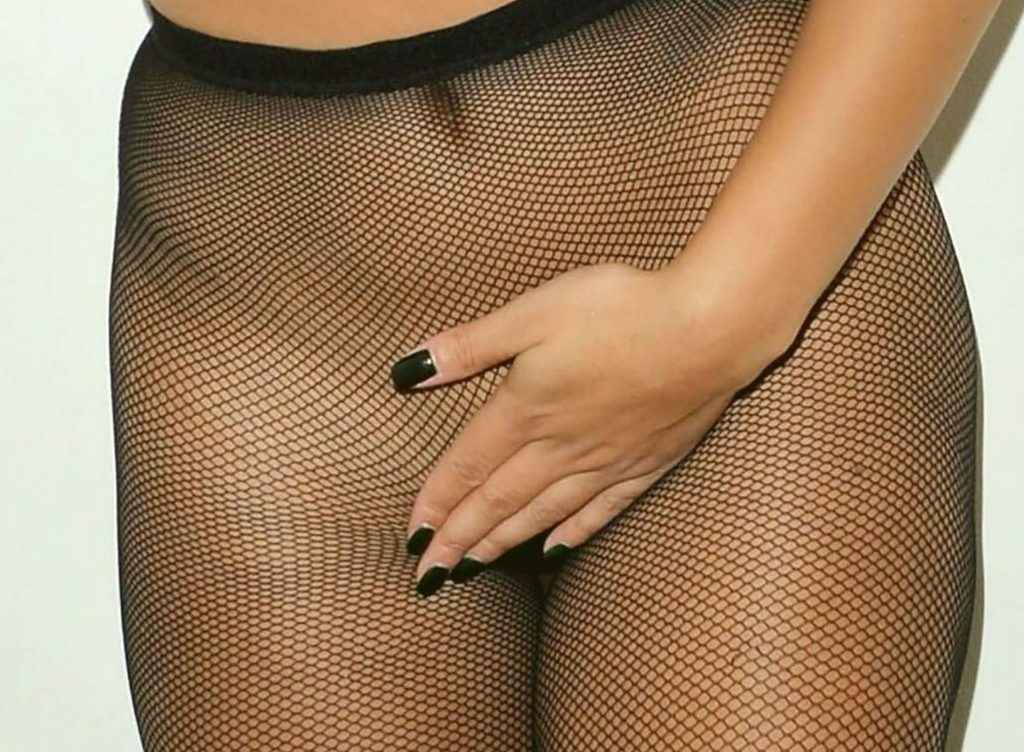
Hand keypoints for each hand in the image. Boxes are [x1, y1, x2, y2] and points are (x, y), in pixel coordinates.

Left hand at [391, 259, 793, 596]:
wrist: (710, 329)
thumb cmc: (621, 309)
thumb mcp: (534, 312)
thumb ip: (470, 346)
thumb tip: (406, 371)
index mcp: (526, 409)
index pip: (466, 467)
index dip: (435, 503)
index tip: (412, 537)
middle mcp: (560, 447)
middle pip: (497, 502)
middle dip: (458, 540)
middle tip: (430, 573)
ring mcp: (605, 461)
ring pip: (541, 514)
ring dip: (502, 543)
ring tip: (475, 567)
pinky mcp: (645, 463)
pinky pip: (599, 512)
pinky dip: (570, 533)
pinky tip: (554, 551)